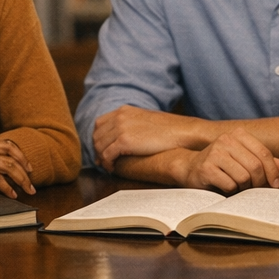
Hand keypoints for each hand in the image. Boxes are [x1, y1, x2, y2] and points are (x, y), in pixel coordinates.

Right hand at [0, 138, 34, 197]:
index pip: (6, 144)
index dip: (21, 154)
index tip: (27, 166)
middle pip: (12, 154)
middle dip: (26, 168)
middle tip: (31, 181)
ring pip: (8, 166)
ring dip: (21, 179)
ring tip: (27, 190)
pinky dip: (7, 187)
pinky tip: (11, 195)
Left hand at [93, 106, 210, 170]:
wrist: (181, 132)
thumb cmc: (169, 130)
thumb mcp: (146, 120)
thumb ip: (132, 125)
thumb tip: (124, 138)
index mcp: (124, 110)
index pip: (100, 123)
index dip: (99, 138)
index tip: (103, 149)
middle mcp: (119, 117)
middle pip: (97, 136)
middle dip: (98, 149)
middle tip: (105, 161)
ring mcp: (120, 128)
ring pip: (99, 146)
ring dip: (102, 158)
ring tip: (110, 166)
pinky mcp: (124, 141)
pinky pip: (107, 155)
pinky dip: (107, 163)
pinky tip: (113, 168)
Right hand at [171, 128, 278, 192]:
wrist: (190, 168)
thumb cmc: (221, 165)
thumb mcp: (243, 160)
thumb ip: (264, 162)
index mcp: (238, 134)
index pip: (264, 153)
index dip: (273, 171)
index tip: (276, 184)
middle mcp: (226, 140)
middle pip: (255, 166)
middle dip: (258, 182)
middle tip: (254, 188)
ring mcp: (214, 153)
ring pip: (244, 177)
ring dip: (243, 187)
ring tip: (237, 186)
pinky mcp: (206, 168)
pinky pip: (230, 185)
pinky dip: (231, 191)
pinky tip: (225, 187)